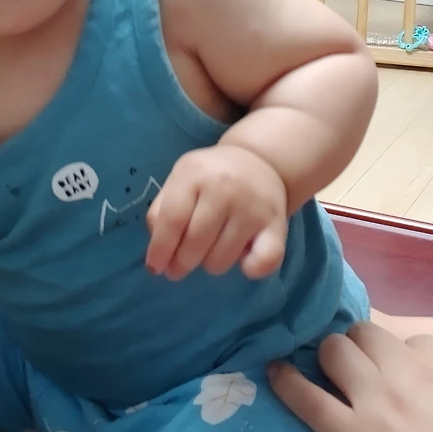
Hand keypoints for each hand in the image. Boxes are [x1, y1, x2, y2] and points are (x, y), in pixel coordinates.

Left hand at [145, 143, 287, 280]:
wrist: (260, 161)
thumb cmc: (211, 176)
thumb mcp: (181, 180)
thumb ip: (162, 210)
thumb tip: (157, 252)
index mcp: (195, 174)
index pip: (172, 220)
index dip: (160, 249)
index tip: (155, 268)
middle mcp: (225, 189)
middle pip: (195, 243)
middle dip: (181, 264)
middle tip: (177, 268)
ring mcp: (253, 208)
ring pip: (221, 259)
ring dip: (210, 264)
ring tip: (210, 250)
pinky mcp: (277, 225)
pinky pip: (264, 262)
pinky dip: (251, 270)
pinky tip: (243, 262)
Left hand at [269, 322, 432, 431]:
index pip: (417, 343)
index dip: (410, 360)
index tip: (412, 377)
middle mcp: (411, 371)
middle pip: (368, 335)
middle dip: (362, 347)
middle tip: (360, 367)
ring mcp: (377, 401)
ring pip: (336, 351)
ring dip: (332, 357)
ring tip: (324, 366)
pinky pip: (306, 399)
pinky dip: (287, 382)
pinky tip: (274, 372)